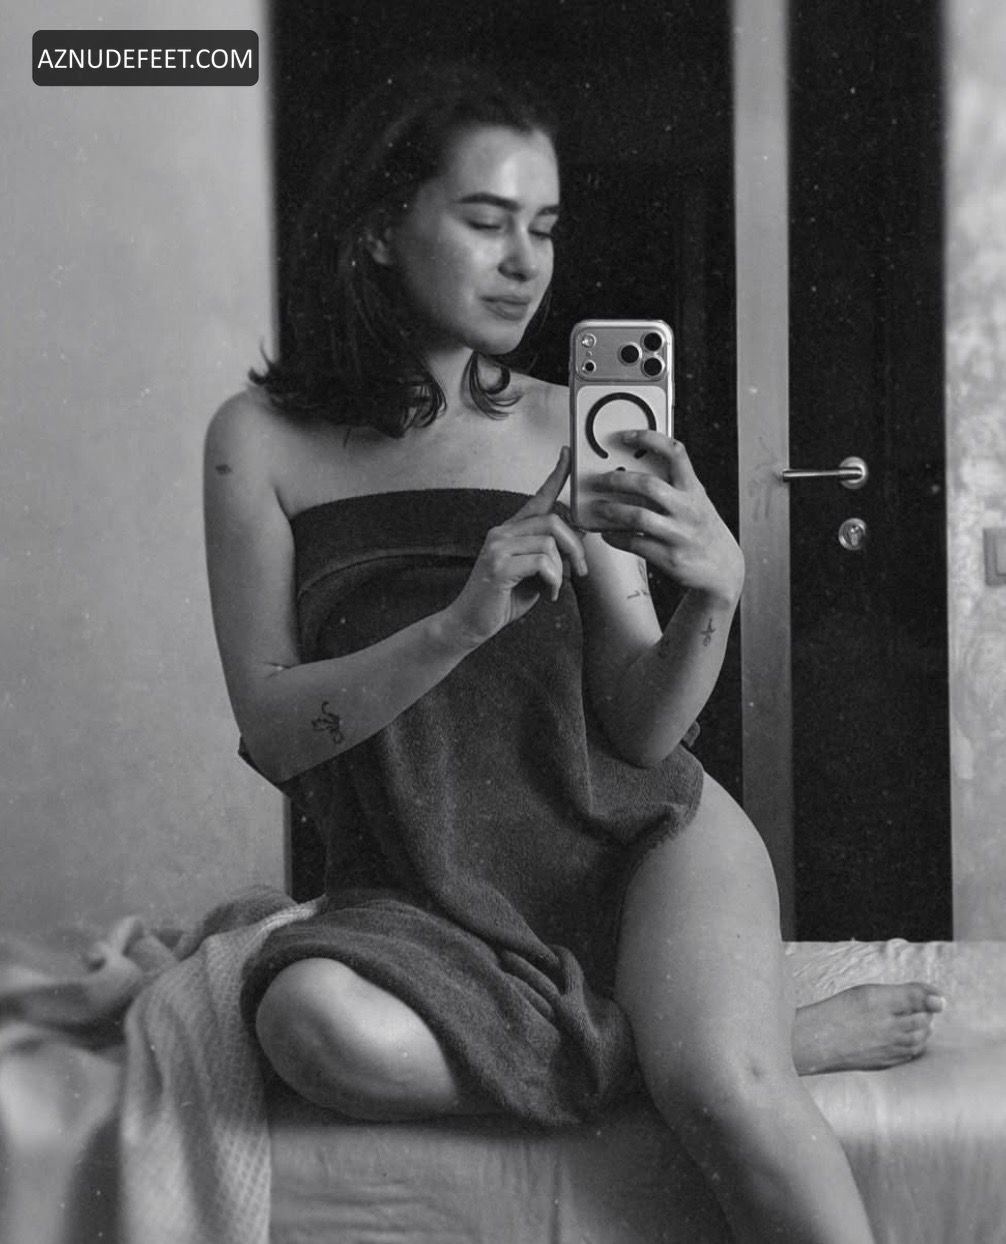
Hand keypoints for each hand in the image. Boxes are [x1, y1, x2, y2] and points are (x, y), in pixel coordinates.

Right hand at [442, 448, 588, 648]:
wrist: (471, 623)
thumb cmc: (503, 599)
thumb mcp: (534, 573)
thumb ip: (551, 554)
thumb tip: (579, 538)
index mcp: (511, 531)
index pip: (538, 497)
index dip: (555, 475)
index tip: (567, 454)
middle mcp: (502, 532)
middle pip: (552, 521)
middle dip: (574, 547)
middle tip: (581, 571)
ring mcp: (498, 547)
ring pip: (549, 541)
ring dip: (562, 568)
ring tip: (556, 588)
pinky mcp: (499, 565)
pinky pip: (542, 562)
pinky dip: (554, 580)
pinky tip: (548, 594)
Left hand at [594, 432, 744, 607]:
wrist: (723, 569)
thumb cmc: (703, 531)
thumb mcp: (696, 502)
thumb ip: (673, 487)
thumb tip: (634, 471)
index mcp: (694, 490)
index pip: (675, 453)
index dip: (649, 439)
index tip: (625, 437)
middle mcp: (688, 509)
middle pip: (648, 485)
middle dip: (618, 480)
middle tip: (601, 480)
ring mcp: (679, 534)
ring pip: (638, 516)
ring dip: (612, 510)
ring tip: (599, 508)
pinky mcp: (670, 558)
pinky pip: (635, 544)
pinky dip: (617, 538)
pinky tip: (608, 534)